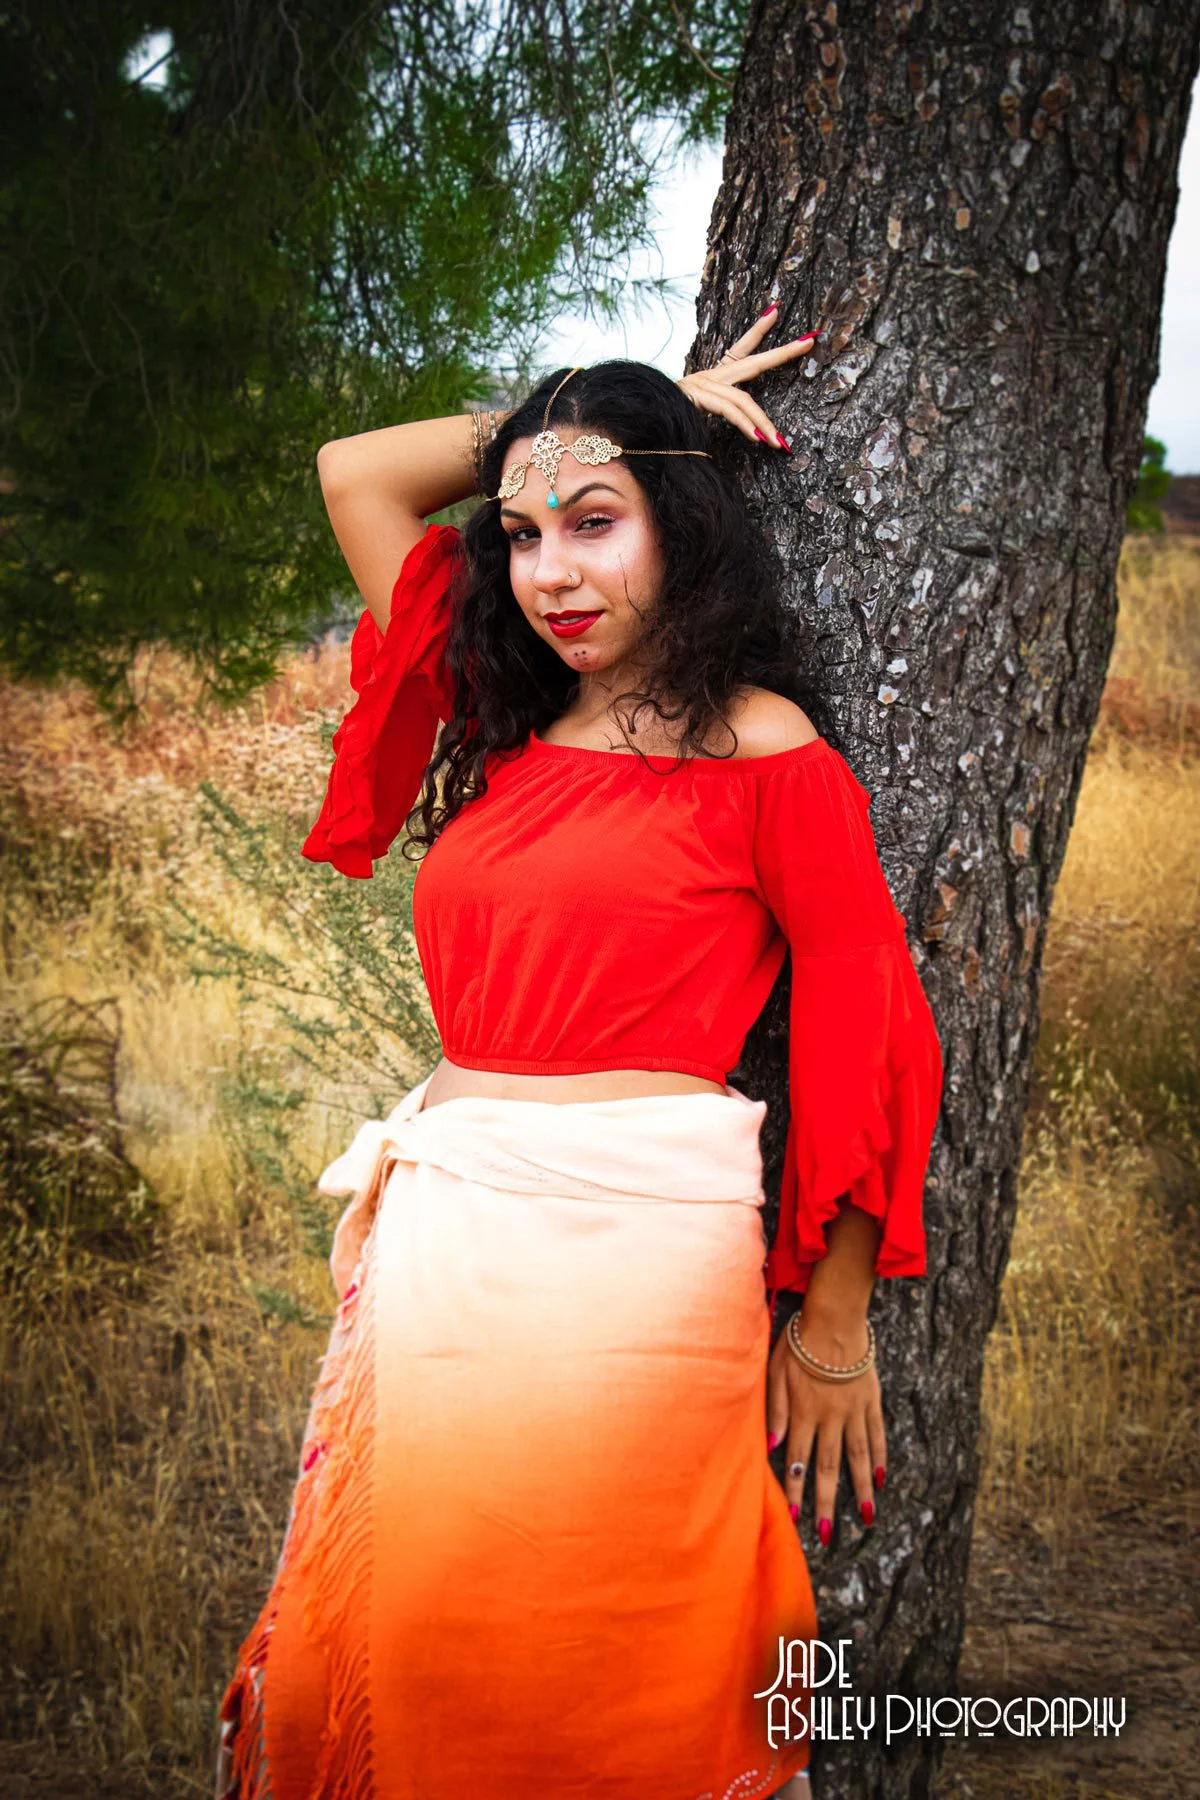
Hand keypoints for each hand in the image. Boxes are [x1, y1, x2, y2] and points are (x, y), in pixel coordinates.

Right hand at [676, 300, 819, 449]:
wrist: (636, 419)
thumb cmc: (665, 422)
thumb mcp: (694, 419)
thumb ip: (718, 421)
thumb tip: (748, 434)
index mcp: (712, 377)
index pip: (741, 349)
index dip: (759, 330)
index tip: (776, 311)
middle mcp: (710, 376)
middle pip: (754, 361)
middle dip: (783, 352)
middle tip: (809, 342)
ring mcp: (703, 384)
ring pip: (744, 400)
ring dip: (764, 424)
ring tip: (780, 443)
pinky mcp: (697, 396)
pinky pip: (729, 410)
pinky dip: (746, 424)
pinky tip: (758, 438)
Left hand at [766, 1304, 886, 1547]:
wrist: (835, 1318)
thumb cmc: (798, 1341)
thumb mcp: (775, 1370)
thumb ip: (775, 1409)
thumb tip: (772, 1446)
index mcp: (804, 1413)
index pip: (797, 1460)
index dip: (795, 1489)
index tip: (794, 1516)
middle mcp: (829, 1418)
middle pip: (828, 1467)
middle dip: (827, 1502)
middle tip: (828, 1534)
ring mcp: (853, 1411)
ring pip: (857, 1458)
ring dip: (860, 1490)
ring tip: (867, 1518)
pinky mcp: (871, 1400)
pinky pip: (877, 1434)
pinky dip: (880, 1458)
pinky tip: (881, 1479)